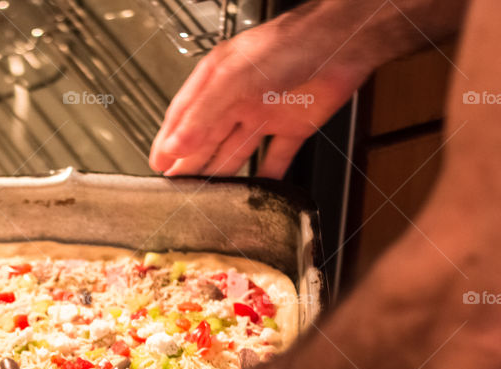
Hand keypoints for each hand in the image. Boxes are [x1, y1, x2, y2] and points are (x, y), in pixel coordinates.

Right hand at [149, 17, 370, 177]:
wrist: (342, 41)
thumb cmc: (289, 44)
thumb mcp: (233, 80)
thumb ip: (203, 115)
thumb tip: (176, 146)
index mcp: (217, 82)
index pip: (184, 117)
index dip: (169, 142)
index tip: (158, 164)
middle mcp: (238, 98)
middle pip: (207, 138)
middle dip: (190, 163)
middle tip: (176, 187)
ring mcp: (265, 112)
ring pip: (235, 151)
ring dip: (221, 173)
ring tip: (206, 195)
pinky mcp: (293, 125)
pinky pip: (276, 157)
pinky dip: (267, 176)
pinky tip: (258, 189)